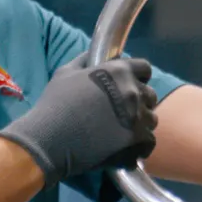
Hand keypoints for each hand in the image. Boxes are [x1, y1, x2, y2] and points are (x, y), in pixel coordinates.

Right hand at [0, 56, 157, 187]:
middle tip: (122, 111)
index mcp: (119, 71)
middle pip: (150, 95)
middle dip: (140, 101)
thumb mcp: (65, 73)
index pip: (145, 68)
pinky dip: (140, 145)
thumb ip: (85, 60)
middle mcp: (133, 92)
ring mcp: (137, 118)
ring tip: (122, 131)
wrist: (50, 140)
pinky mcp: (137, 142)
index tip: (129, 85)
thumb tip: (95, 54)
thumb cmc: (55, 104)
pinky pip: (149, 142)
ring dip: (140, 123)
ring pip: (151, 119)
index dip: (138, 76)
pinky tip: (126, 147)